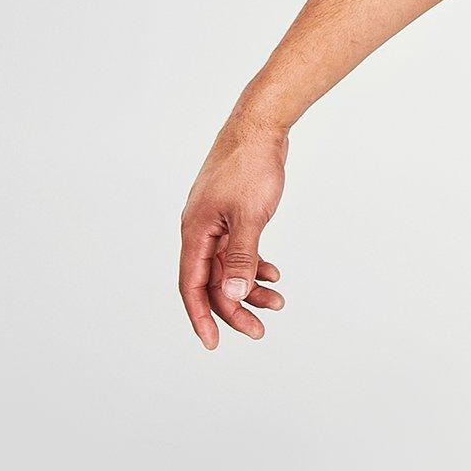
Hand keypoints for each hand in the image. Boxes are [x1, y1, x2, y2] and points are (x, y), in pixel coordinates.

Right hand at [178, 118, 288, 347]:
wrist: (259, 128)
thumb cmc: (250, 166)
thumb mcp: (250, 217)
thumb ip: (241, 257)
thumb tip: (232, 294)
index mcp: (195, 232)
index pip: (192, 285)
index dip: (201, 316)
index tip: (214, 343)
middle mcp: (200, 230)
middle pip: (212, 282)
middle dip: (234, 308)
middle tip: (260, 331)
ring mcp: (215, 222)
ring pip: (228, 267)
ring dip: (250, 288)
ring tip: (278, 302)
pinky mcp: (231, 214)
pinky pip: (238, 250)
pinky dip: (255, 265)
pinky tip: (274, 274)